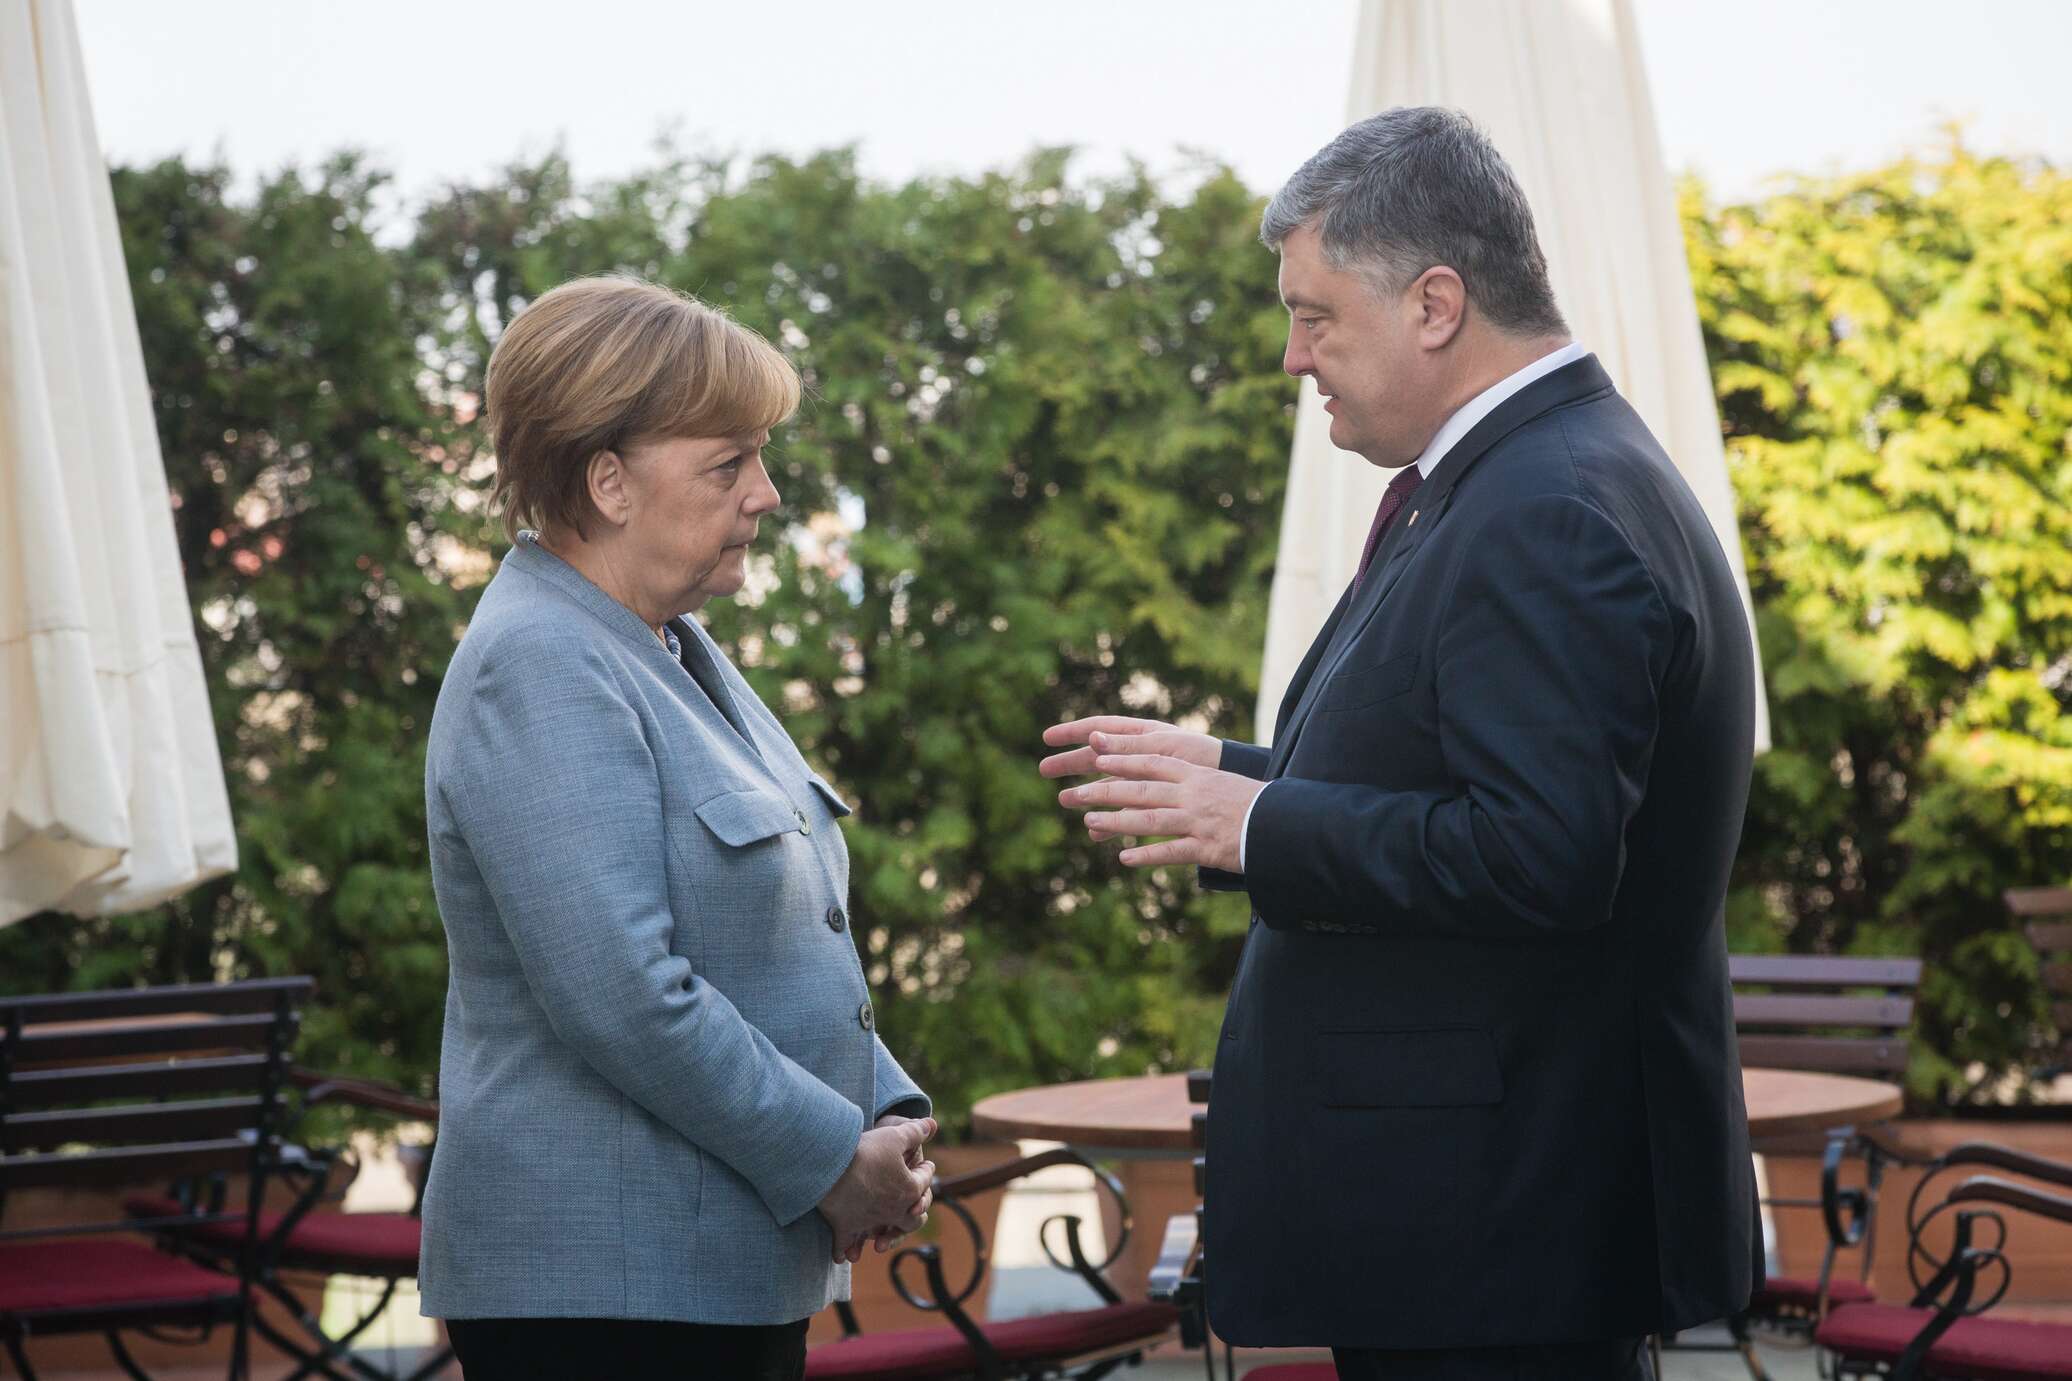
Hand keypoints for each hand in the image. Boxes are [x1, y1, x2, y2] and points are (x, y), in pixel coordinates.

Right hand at [819, 1117, 936, 1262]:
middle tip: (916, 1206)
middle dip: (916, 1212)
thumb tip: (932, 1124)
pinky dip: (844, 1250)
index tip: (928, 1165)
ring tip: (880, 1240)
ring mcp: (869, 1222)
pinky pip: (845, 1244)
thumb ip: (915, 1131)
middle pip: (912, 1219)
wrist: (831, 1165)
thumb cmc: (865, 1151)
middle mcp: (893, 1212)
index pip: (924, 1180)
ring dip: (884, 1237)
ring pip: (882, 1234)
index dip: (926, 1170)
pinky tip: (843, 1256)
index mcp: (909, 1191)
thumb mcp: (894, 1136)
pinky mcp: (845, 1227)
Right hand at [1041, 717, 1221, 841]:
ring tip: (1065, 801)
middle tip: (1043, 770)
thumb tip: (1092, 737)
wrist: (1232, 780)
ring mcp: (1146, 778)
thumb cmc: (1202, 755)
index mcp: (1142, 734)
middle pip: (1098, 756)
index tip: (1047, 738)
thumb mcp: (1163, 748)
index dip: (1072, 732)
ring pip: (1109, 785)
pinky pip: (1127, 811)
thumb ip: (1129, 747)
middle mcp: (1141, 754)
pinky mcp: (1155, 802)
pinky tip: (1097, 833)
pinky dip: (1112, 821)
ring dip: (1088, 793)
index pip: (1100, 727)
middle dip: (1071, 763)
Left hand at [1057, 732, 1264, 871]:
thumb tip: (1168, 778)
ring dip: (1115, 821)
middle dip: (1105, 791)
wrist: (1288, 825)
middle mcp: (1193, 795)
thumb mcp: (1223, 783)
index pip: (1152, 763)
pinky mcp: (1206, 849)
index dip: (1122, 759)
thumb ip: (1194, 782)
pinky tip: (1125, 859)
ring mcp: (1198, 822)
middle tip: (1076, 792)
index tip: (1096, 756)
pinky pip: (1171, 852)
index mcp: (1198, 775)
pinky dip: (1146, 855)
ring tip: (1090, 821)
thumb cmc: (1257, 804)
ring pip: (1148, 820)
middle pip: (1140, 790)